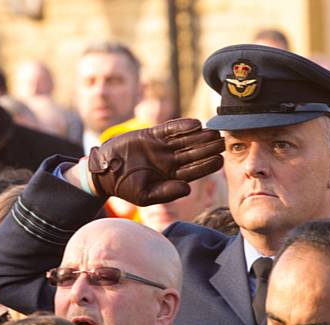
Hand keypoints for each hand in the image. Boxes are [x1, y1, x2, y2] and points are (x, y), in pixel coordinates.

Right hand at [88, 118, 224, 204]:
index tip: (220, 160)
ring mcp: (162, 147)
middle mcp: (170, 161)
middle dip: (208, 148)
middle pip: (193, 153)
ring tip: (214, 131)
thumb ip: (167, 193)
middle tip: (223, 141)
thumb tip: (187, 188)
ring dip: (200, 136)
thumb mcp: (145, 195)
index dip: (207, 166)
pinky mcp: (152, 135)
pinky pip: (170, 129)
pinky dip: (182, 126)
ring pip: (185, 140)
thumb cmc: (125, 187)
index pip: (194, 171)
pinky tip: (196, 124)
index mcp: (171, 177)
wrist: (105, 172)